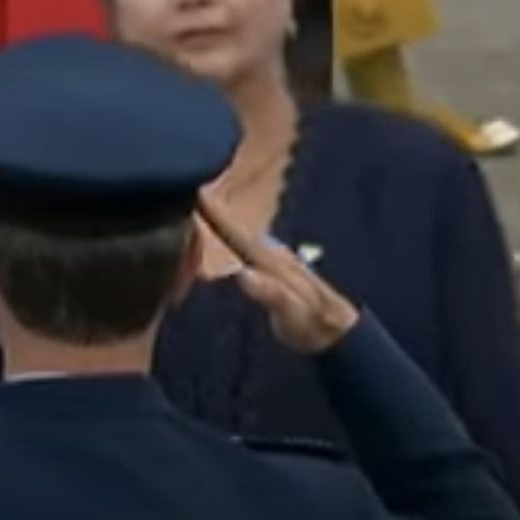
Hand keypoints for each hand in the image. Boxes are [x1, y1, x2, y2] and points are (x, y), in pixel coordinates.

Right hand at [196, 192, 358, 353]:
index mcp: (270, 261)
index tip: (195, 191)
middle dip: (211, 209)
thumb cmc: (312, 324)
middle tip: (184, 190)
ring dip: (218, 219)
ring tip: (197, 205)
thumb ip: (270, 293)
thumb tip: (241, 273)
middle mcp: (270, 253)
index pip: (236, 233)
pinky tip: (221, 234)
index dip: (214, 214)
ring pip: (238, 234)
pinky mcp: (270, 268)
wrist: (336, 329)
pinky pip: (242, 245)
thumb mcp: (293, 313)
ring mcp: (271, 259)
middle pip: (235, 227)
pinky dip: (227, 235)